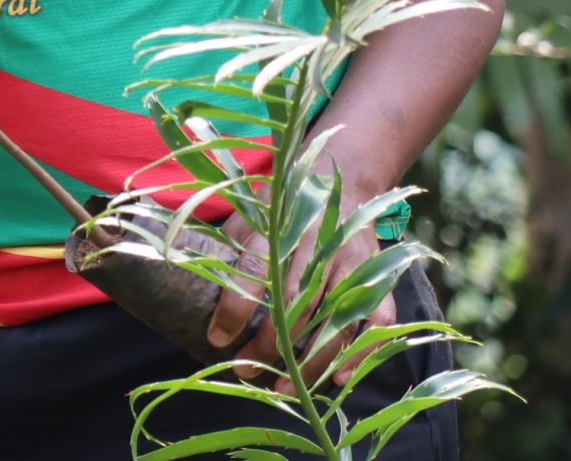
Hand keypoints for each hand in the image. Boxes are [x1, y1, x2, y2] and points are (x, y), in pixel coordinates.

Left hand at [204, 208, 392, 391]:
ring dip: (310, 362)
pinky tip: (341, 378)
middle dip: (269, 346)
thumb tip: (193, 283)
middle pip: (293, 305)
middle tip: (246, 371)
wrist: (339, 180)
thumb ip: (230, 246)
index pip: (254, 268)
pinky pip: (377, 320)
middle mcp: (318, 247)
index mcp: (281, 226)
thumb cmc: (283, 202)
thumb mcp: (250, 212)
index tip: (217, 337)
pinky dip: (361, 351)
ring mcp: (352, 264)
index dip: (235, 307)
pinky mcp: (377, 278)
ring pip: (333, 320)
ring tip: (286, 389)